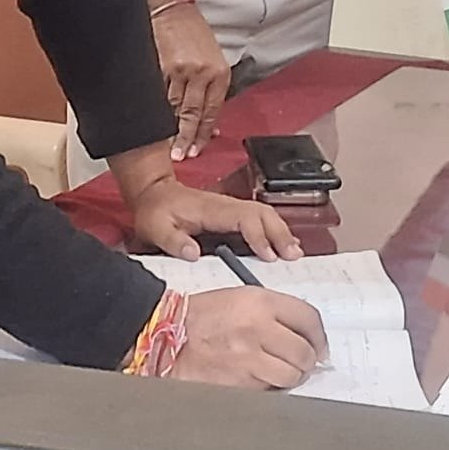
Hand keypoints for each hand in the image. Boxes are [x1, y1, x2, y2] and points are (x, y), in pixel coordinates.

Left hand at [130, 175, 303, 261]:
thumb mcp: (155, 227)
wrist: (154, 193)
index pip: (244, 218)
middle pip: (261, 212)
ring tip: (294, 253)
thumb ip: (173, 241)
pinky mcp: (231, 214)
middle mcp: (225, 205)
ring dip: (281, 231)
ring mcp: (230, 208)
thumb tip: (194, 254)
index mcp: (211, 209)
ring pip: (264, 214)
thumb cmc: (156, 211)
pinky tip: (283, 246)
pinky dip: (274, 230)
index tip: (269, 256)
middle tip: (293, 256)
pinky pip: (258, 219)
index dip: (259, 236)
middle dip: (279, 232)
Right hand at [148, 0, 228, 160]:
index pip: (211, 112)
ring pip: (173, 108)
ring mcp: (179, 70)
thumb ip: (212, 91)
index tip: (196, 150)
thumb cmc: (193, 35)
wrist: (172, 10)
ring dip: (168, 131)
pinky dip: (155, 112)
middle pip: (192, 114)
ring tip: (164, 148)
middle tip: (179, 156)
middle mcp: (201, 73)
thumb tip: (211, 125)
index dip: (203, 134)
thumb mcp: (213, 60)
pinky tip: (152, 126)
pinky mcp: (159, 67)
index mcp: (218, 73)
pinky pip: (157, 96)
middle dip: (185, 139)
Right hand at [173, 287, 328, 389]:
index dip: (319, 336)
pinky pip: (270, 389)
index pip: (308, 318)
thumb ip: (274, 312)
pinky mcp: (241, 382)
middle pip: (305, 351)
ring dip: (290, 377)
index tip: (319, 345)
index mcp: (260, 301)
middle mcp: (259, 327)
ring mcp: (250, 357)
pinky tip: (257, 379)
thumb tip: (304, 335)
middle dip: (307, 360)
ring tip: (277, 372)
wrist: (167, 335)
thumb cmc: (202, 317)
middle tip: (301, 363)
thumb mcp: (240, 299)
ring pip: (292, 375)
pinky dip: (269, 387)